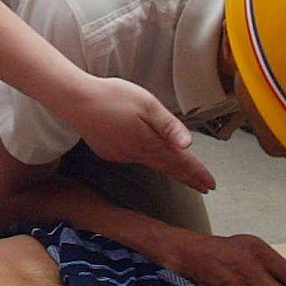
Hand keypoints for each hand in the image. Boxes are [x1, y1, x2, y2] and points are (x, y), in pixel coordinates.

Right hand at [71, 75, 216, 193]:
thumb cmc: (113, 97)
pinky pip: (132, 157)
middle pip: (167, 167)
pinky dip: (144, 157)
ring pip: (149, 162)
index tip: (210, 185)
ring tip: (181, 171)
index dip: (196, 173)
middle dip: (187, 177)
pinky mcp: (108, 151)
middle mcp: (136, 153)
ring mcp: (120, 154)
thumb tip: (189, 145)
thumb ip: (168, 126)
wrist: (75, 101)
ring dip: (167, 167)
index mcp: (149, 142)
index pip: (179, 162)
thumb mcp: (147, 105)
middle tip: (203, 188)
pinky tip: (144, 151)